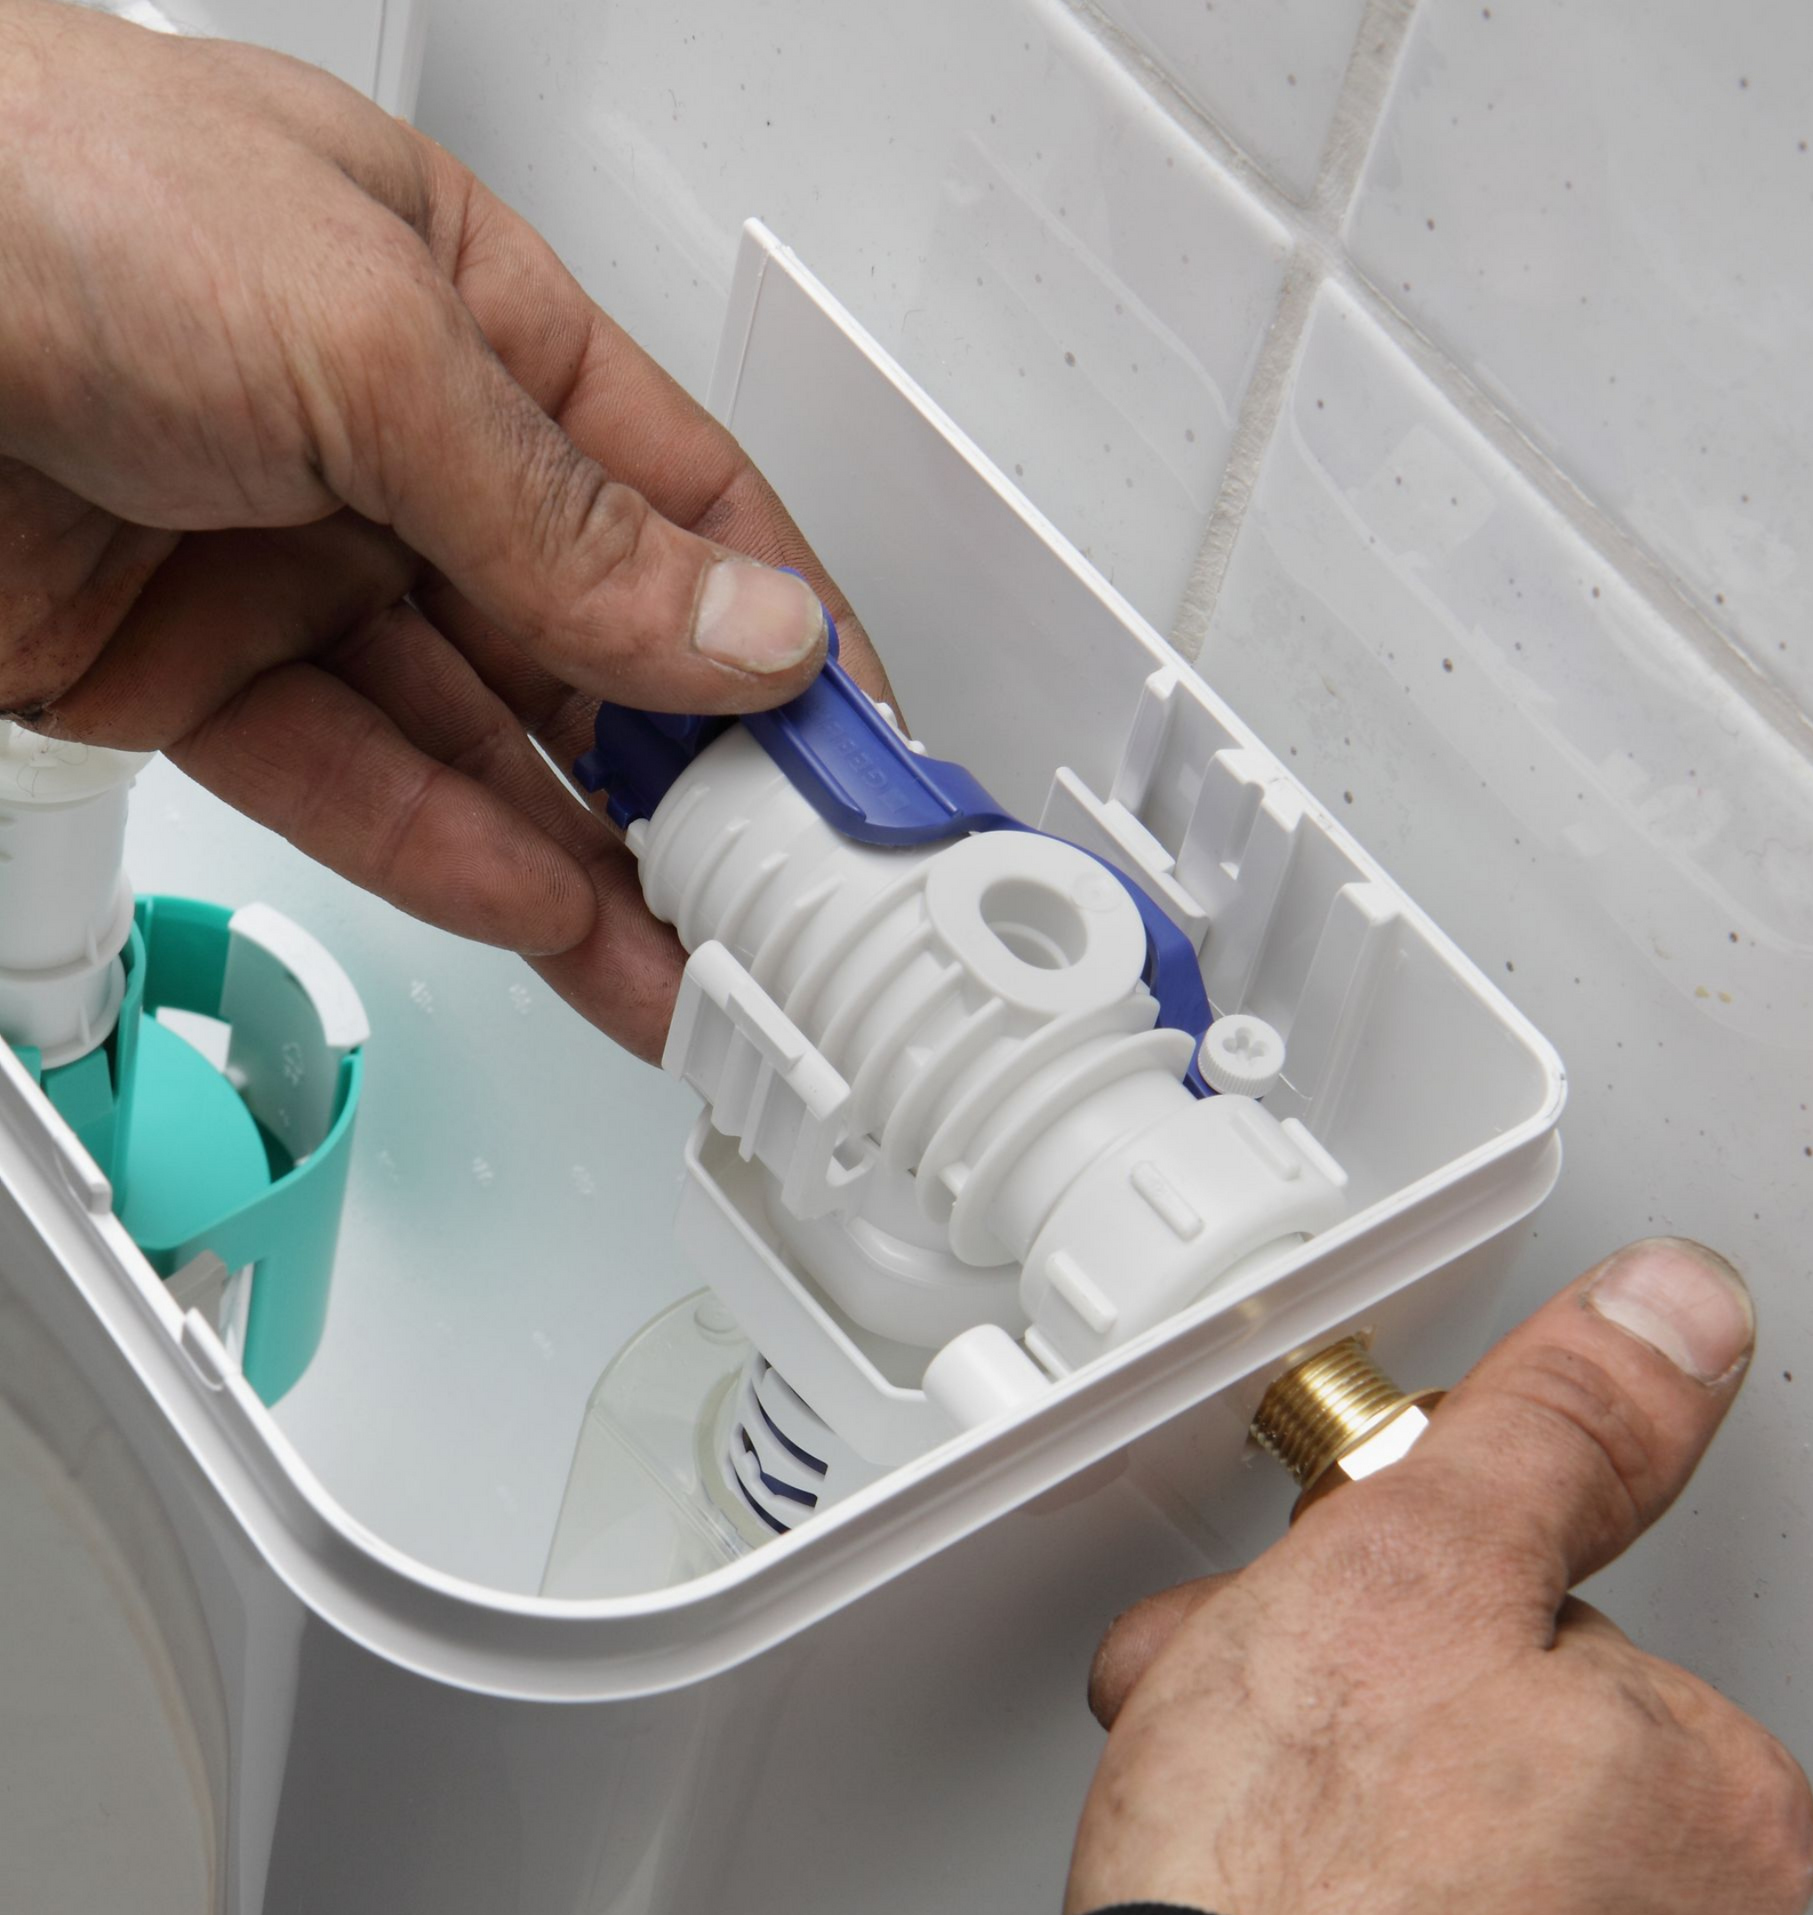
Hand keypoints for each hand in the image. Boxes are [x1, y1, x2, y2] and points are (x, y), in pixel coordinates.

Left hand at [0, 0, 888, 1057]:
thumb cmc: (32, 187)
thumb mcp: (368, 334)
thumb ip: (565, 518)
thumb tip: (745, 628)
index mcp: (460, 305)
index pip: (679, 492)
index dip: (784, 621)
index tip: (860, 745)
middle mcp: (384, 441)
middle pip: (589, 643)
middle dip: (693, 774)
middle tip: (783, 890)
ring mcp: (287, 565)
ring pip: (481, 745)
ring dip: (590, 860)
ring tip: (691, 959)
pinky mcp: (186, 674)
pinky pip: (355, 787)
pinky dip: (451, 858)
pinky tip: (547, 915)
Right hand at [1072, 1238, 1812, 1914]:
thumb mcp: (1406, 1572)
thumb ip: (1553, 1427)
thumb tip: (1681, 1312)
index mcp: (1710, 1799)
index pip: (1531, 1633)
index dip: (1376, 1617)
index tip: (1300, 1646)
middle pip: (1489, 1775)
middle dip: (1340, 1746)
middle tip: (1225, 1769)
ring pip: (1445, 1913)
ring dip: (1326, 1871)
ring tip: (1212, 1894)